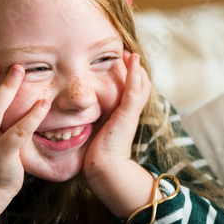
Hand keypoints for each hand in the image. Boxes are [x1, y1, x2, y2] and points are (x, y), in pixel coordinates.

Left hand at [82, 51, 154, 213]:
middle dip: (136, 68)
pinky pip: (132, 90)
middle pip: (141, 84)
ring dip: (136, 67)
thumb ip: (95, 119)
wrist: (104, 170)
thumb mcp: (97, 130)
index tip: (122, 61)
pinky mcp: (126, 115)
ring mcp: (130, 113)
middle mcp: (131, 112)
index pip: (133, 90)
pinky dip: (134, 74)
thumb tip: (82, 112)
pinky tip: (132, 61)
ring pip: (140, 84)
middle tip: (127, 53)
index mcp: (125, 115)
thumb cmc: (97, 153)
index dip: (131, 75)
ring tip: (130, 53)